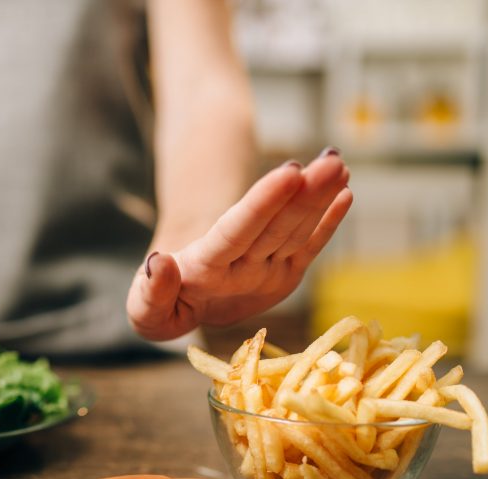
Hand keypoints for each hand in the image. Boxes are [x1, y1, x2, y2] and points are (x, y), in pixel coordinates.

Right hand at [127, 152, 352, 340]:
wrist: (184, 310)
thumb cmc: (158, 300)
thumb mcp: (142, 306)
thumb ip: (150, 294)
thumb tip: (158, 263)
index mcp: (207, 275)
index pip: (238, 233)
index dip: (264, 203)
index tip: (289, 173)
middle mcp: (244, 276)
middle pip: (276, 229)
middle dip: (306, 194)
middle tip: (331, 159)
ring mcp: (269, 275)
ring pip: (296, 232)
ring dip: (320, 197)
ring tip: (337, 161)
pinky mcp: (285, 274)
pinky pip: (310, 246)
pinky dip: (329, 221)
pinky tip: (346, 191)